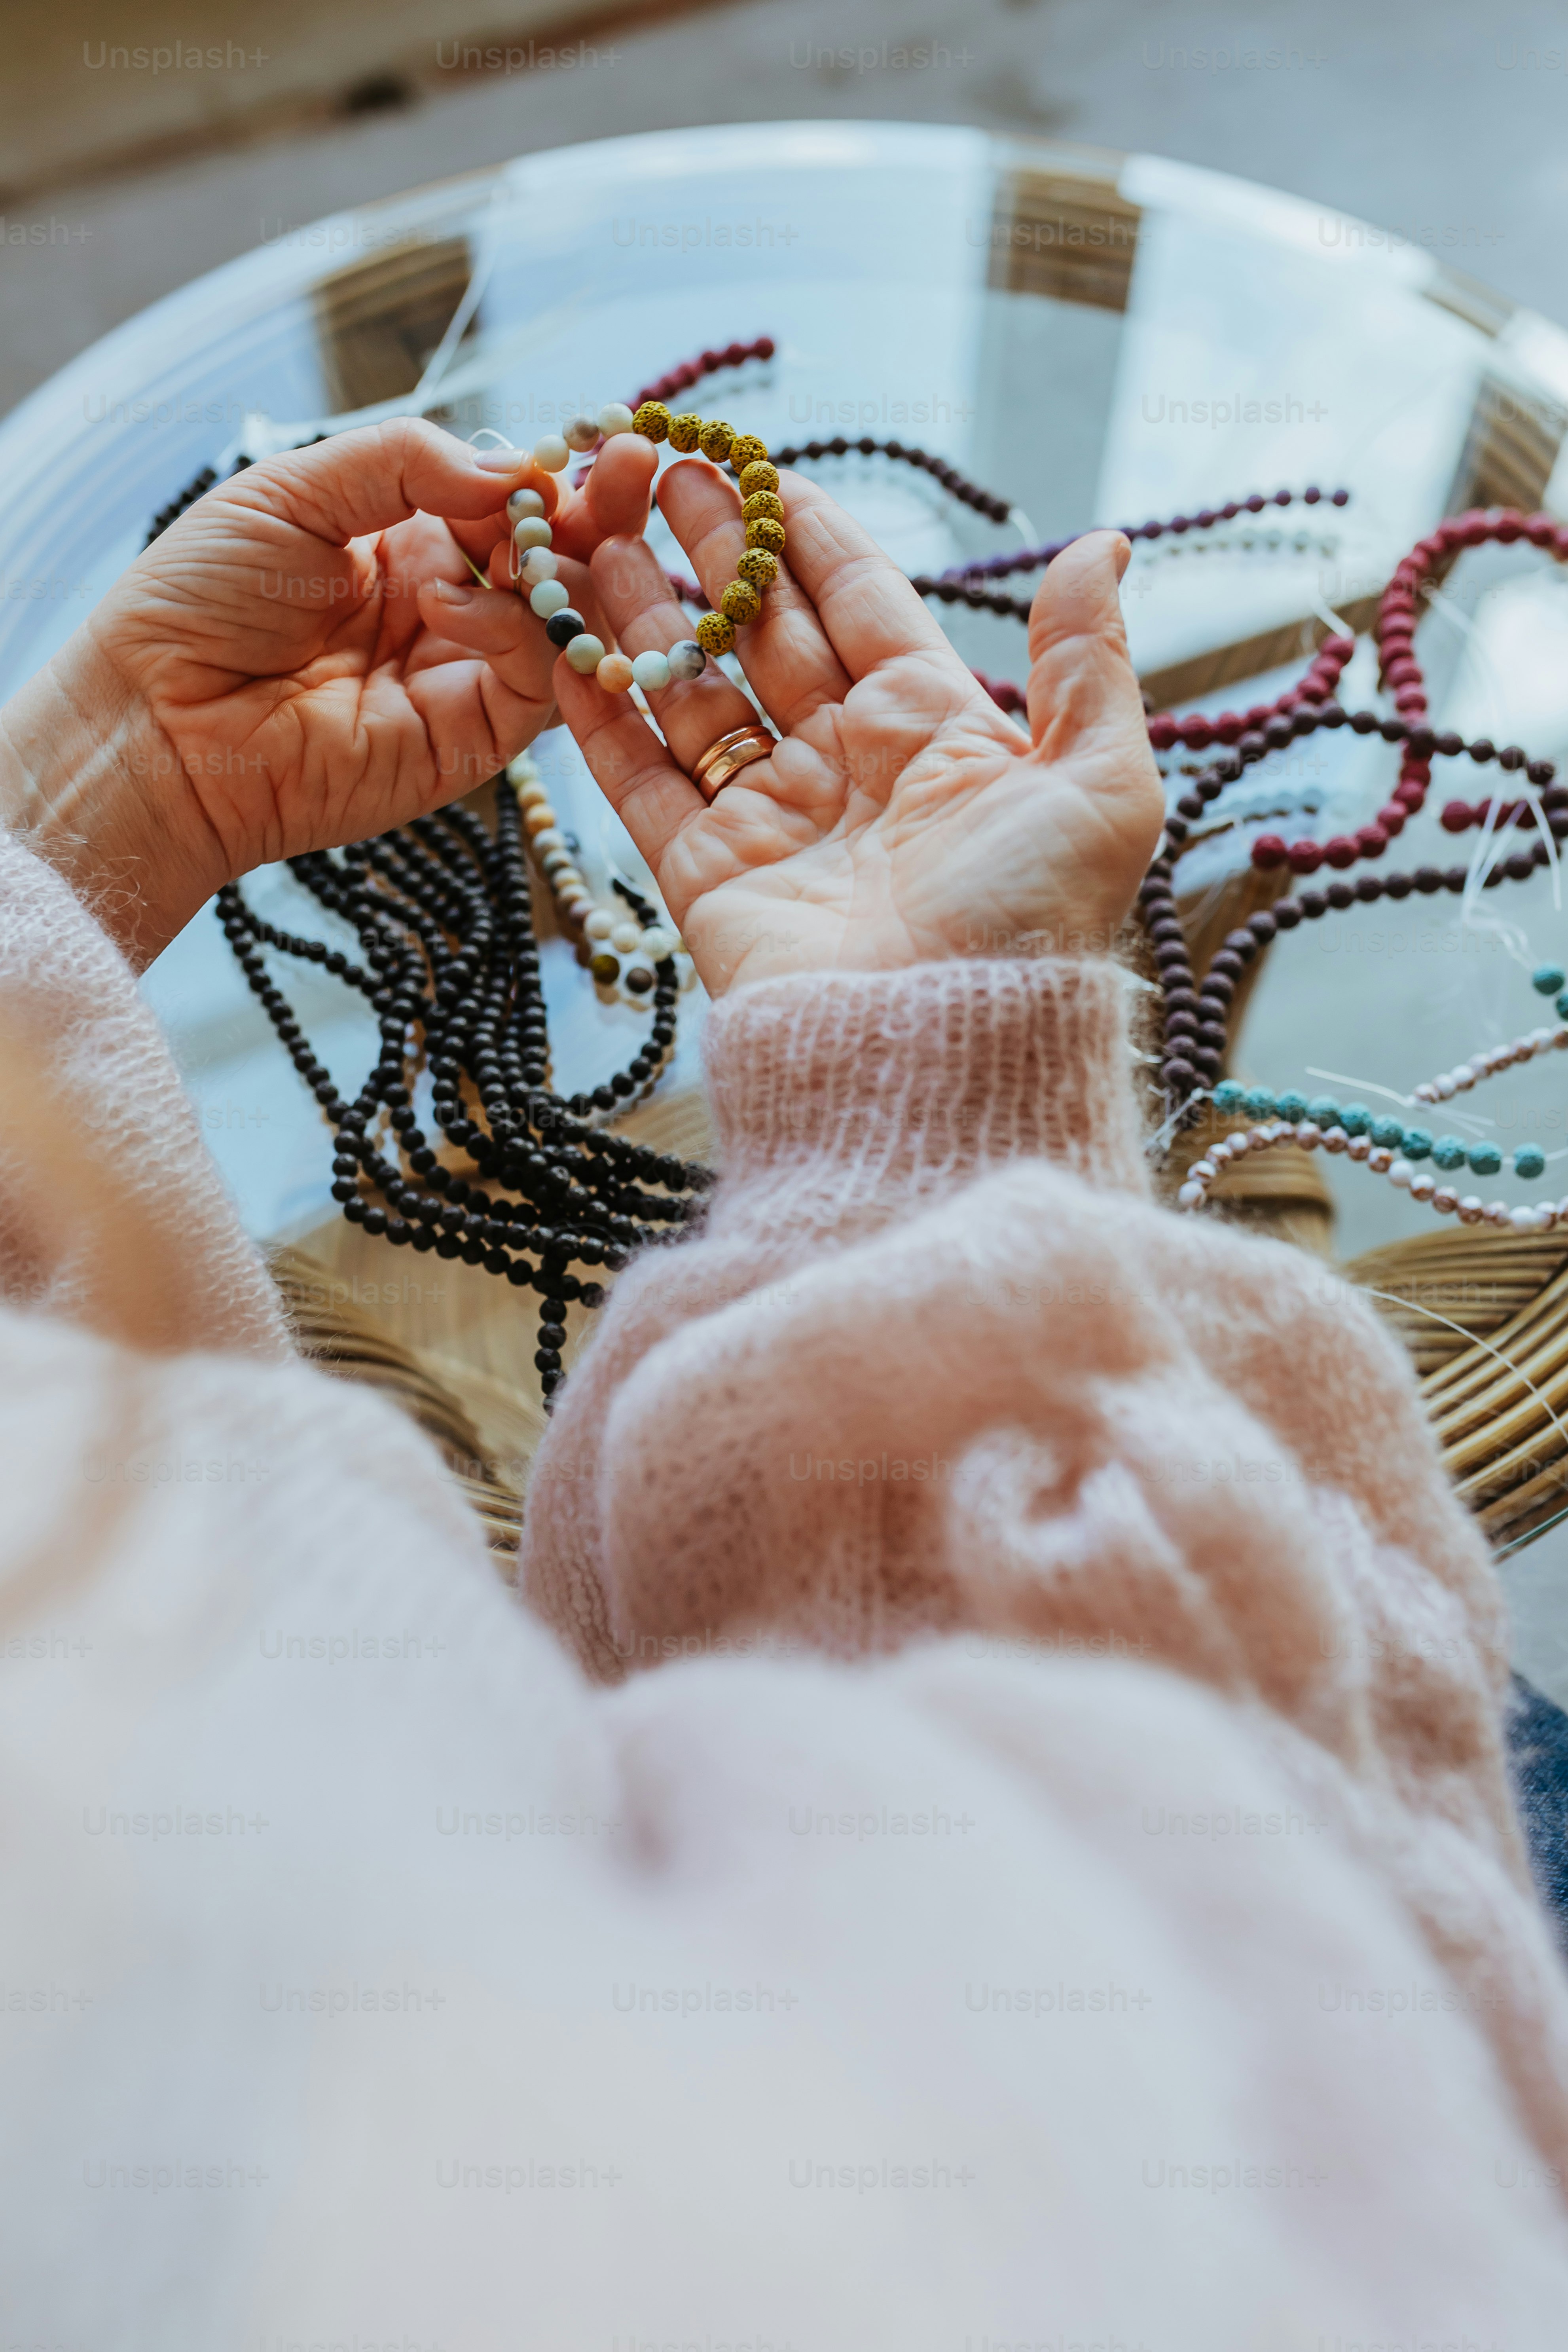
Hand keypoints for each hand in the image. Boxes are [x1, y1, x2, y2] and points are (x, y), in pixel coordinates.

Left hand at [0, 419, 658, 963]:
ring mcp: (462, 677)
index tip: (599, 437)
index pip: (513, 504)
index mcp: (406, 545)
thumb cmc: (199, 601)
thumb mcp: (294, 491)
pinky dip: (511, 632)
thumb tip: (513, 468)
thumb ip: (404, 465)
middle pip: (559, 561)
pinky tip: (450, 603)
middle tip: (634, 466)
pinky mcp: (466, 741)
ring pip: (564, 623)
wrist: (155, 718)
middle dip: (598, 512)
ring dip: (566, 567)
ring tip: (547, 528)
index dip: (557, 473)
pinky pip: (532, 684)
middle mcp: (448, 609)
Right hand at [552, 464, 1163, 994]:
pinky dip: (599, 714)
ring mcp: (772, 818)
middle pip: (761, 633)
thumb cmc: (1037, 923)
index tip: (754, 461)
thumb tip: (1105, 545)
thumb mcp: (1100, 782)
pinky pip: (641, 780)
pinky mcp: (706, 875)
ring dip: (638, 611)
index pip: (858, 601)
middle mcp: (847, 765)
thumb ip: (1089, 661)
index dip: (805, 531)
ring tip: (584, 528)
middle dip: (706, 549)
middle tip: (648, 467)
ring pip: (690, 690)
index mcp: (936, 731)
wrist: (952, 1054)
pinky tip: (559, 643)